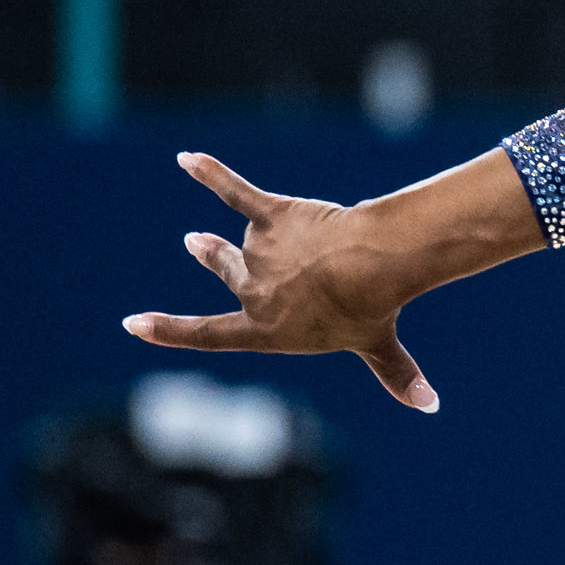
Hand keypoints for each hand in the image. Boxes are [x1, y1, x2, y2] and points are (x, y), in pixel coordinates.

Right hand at [126, 154, 437, 410]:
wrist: (371, 265)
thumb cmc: (372, 309)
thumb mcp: (379, 347)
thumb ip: (397, 375)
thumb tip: (431, 406)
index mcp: (267, 328)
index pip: (207, 335)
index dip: (169, 332)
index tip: (133, 323)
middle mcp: (253, 291)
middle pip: (226, 271)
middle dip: (211, 256)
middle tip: (196, 243)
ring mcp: (258, 252)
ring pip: (245, 239)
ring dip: (243, 231)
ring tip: (230, 224)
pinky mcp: (272, 216)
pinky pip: (236, 191)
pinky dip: (212, 174)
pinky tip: (189, 159)